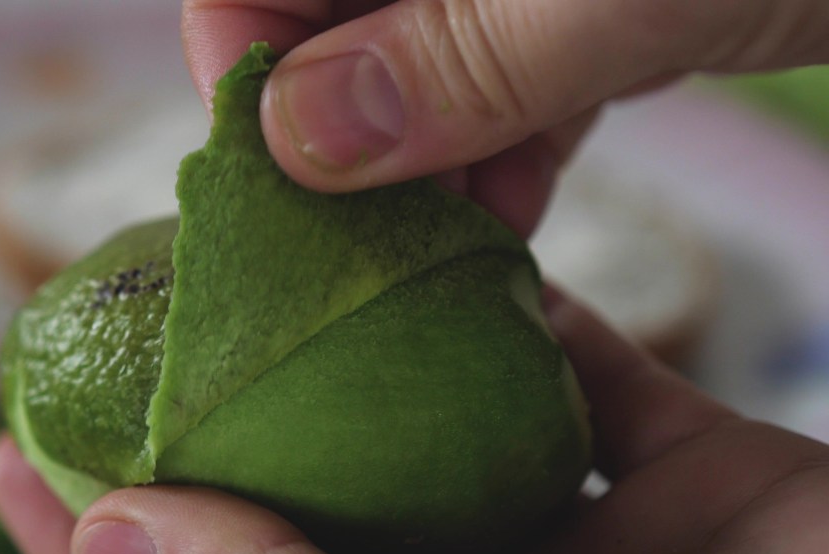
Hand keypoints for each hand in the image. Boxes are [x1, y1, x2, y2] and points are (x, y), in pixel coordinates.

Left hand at [0, 289, 828, 553]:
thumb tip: (108, 538)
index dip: (79, 552)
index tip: (1, 456)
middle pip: (294, 520)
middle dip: (206, 429)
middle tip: (119, 323)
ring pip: (437, 441)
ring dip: (368, 354)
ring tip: (272, 260)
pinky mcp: (684, 497)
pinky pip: (593, 386)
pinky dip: (540, 322)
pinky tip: (476, 255)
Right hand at [182, 0, 828, 235]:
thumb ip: (467, 51)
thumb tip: (297, 132)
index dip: (242, 40)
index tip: (261, 153)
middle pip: (336, 12)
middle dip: (331, 124)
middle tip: (347, 234)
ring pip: (416, 60)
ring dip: (417, 163)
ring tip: (438, 247)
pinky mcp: (592, 7)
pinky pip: (503, 84)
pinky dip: (496, 158)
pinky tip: (501, 223)